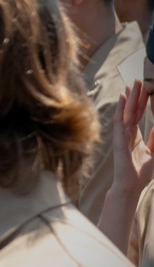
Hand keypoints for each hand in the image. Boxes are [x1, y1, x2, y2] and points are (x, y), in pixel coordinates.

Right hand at [110, 81, 153, 195]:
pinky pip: (120, 122)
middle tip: (139, 80)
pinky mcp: (119, 140)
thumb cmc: (141, 173)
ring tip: (133, 84)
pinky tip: (123, 98)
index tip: (147, 90)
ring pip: (127, 113)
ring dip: (130, 98)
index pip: (140, 115)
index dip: (144, 102)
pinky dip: (121, 109)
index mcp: (135, 136)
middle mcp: (127, 133)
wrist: (131, 186)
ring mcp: (122, 136)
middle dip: (136, 96)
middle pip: (133, 110)